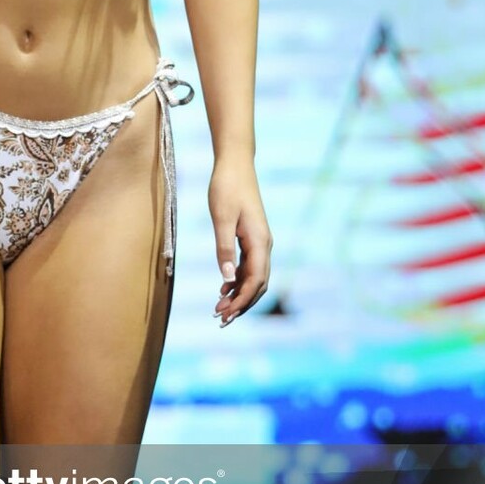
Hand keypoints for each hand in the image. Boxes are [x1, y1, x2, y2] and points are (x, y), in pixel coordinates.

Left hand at [209, 160, 270, 325]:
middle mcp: (264, 244)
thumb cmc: (226, 187)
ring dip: (239, 295)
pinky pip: (249, 266)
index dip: (242, 301)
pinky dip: (238, 281)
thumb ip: (224, 248)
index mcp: (260, 241)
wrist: (235, 164)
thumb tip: (227, 279)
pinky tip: (223, 290)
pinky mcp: (252, 238)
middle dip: (242, 304)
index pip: (256, 281)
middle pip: (258, 284)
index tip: (225, 314)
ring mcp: (259, 242)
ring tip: (220, 310)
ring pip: (254, 277)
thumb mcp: (221, 218)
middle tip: (220, 319)